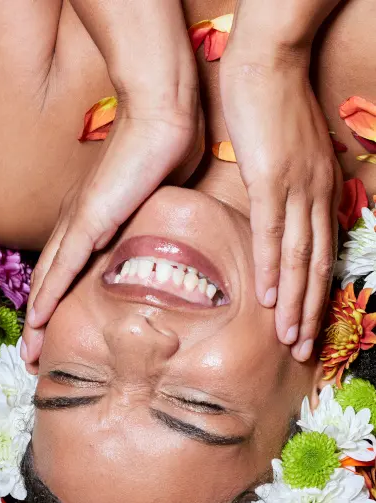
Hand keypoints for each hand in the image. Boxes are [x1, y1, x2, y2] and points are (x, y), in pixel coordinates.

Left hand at [22, 92, 203, 368]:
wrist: (162, 112)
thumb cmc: (164, 147)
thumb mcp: (155, 196)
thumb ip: (147, 219)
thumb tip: (160, 239)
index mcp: (90, 216)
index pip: (66, 266)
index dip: (56, 300)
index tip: (53, 330)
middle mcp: (76, 221)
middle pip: (48, 279)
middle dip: (39, 319)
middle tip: (33, 353)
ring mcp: (79, 220)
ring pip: (47, 280)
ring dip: (37, 318)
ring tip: (31, 352)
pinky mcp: (90, 219)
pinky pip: (62, 266)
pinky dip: (48, 295)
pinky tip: (37, 320)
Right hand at [220, 42, 339, 361]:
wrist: (268, 65)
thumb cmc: (270, 106)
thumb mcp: (285, 154)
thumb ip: (284, 187)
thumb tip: (275, 214)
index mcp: (320, 188)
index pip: (321, 251)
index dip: (315, 291)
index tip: (307, 323)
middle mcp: (316, 194)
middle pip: (316, 264)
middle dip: (311, 312)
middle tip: (302, 350)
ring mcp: (295, 188)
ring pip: (299, 258)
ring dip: (295, 304)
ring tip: (288, 339)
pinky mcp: (270, 180)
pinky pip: (273, 233)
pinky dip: (272, 269)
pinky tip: (268, 297)